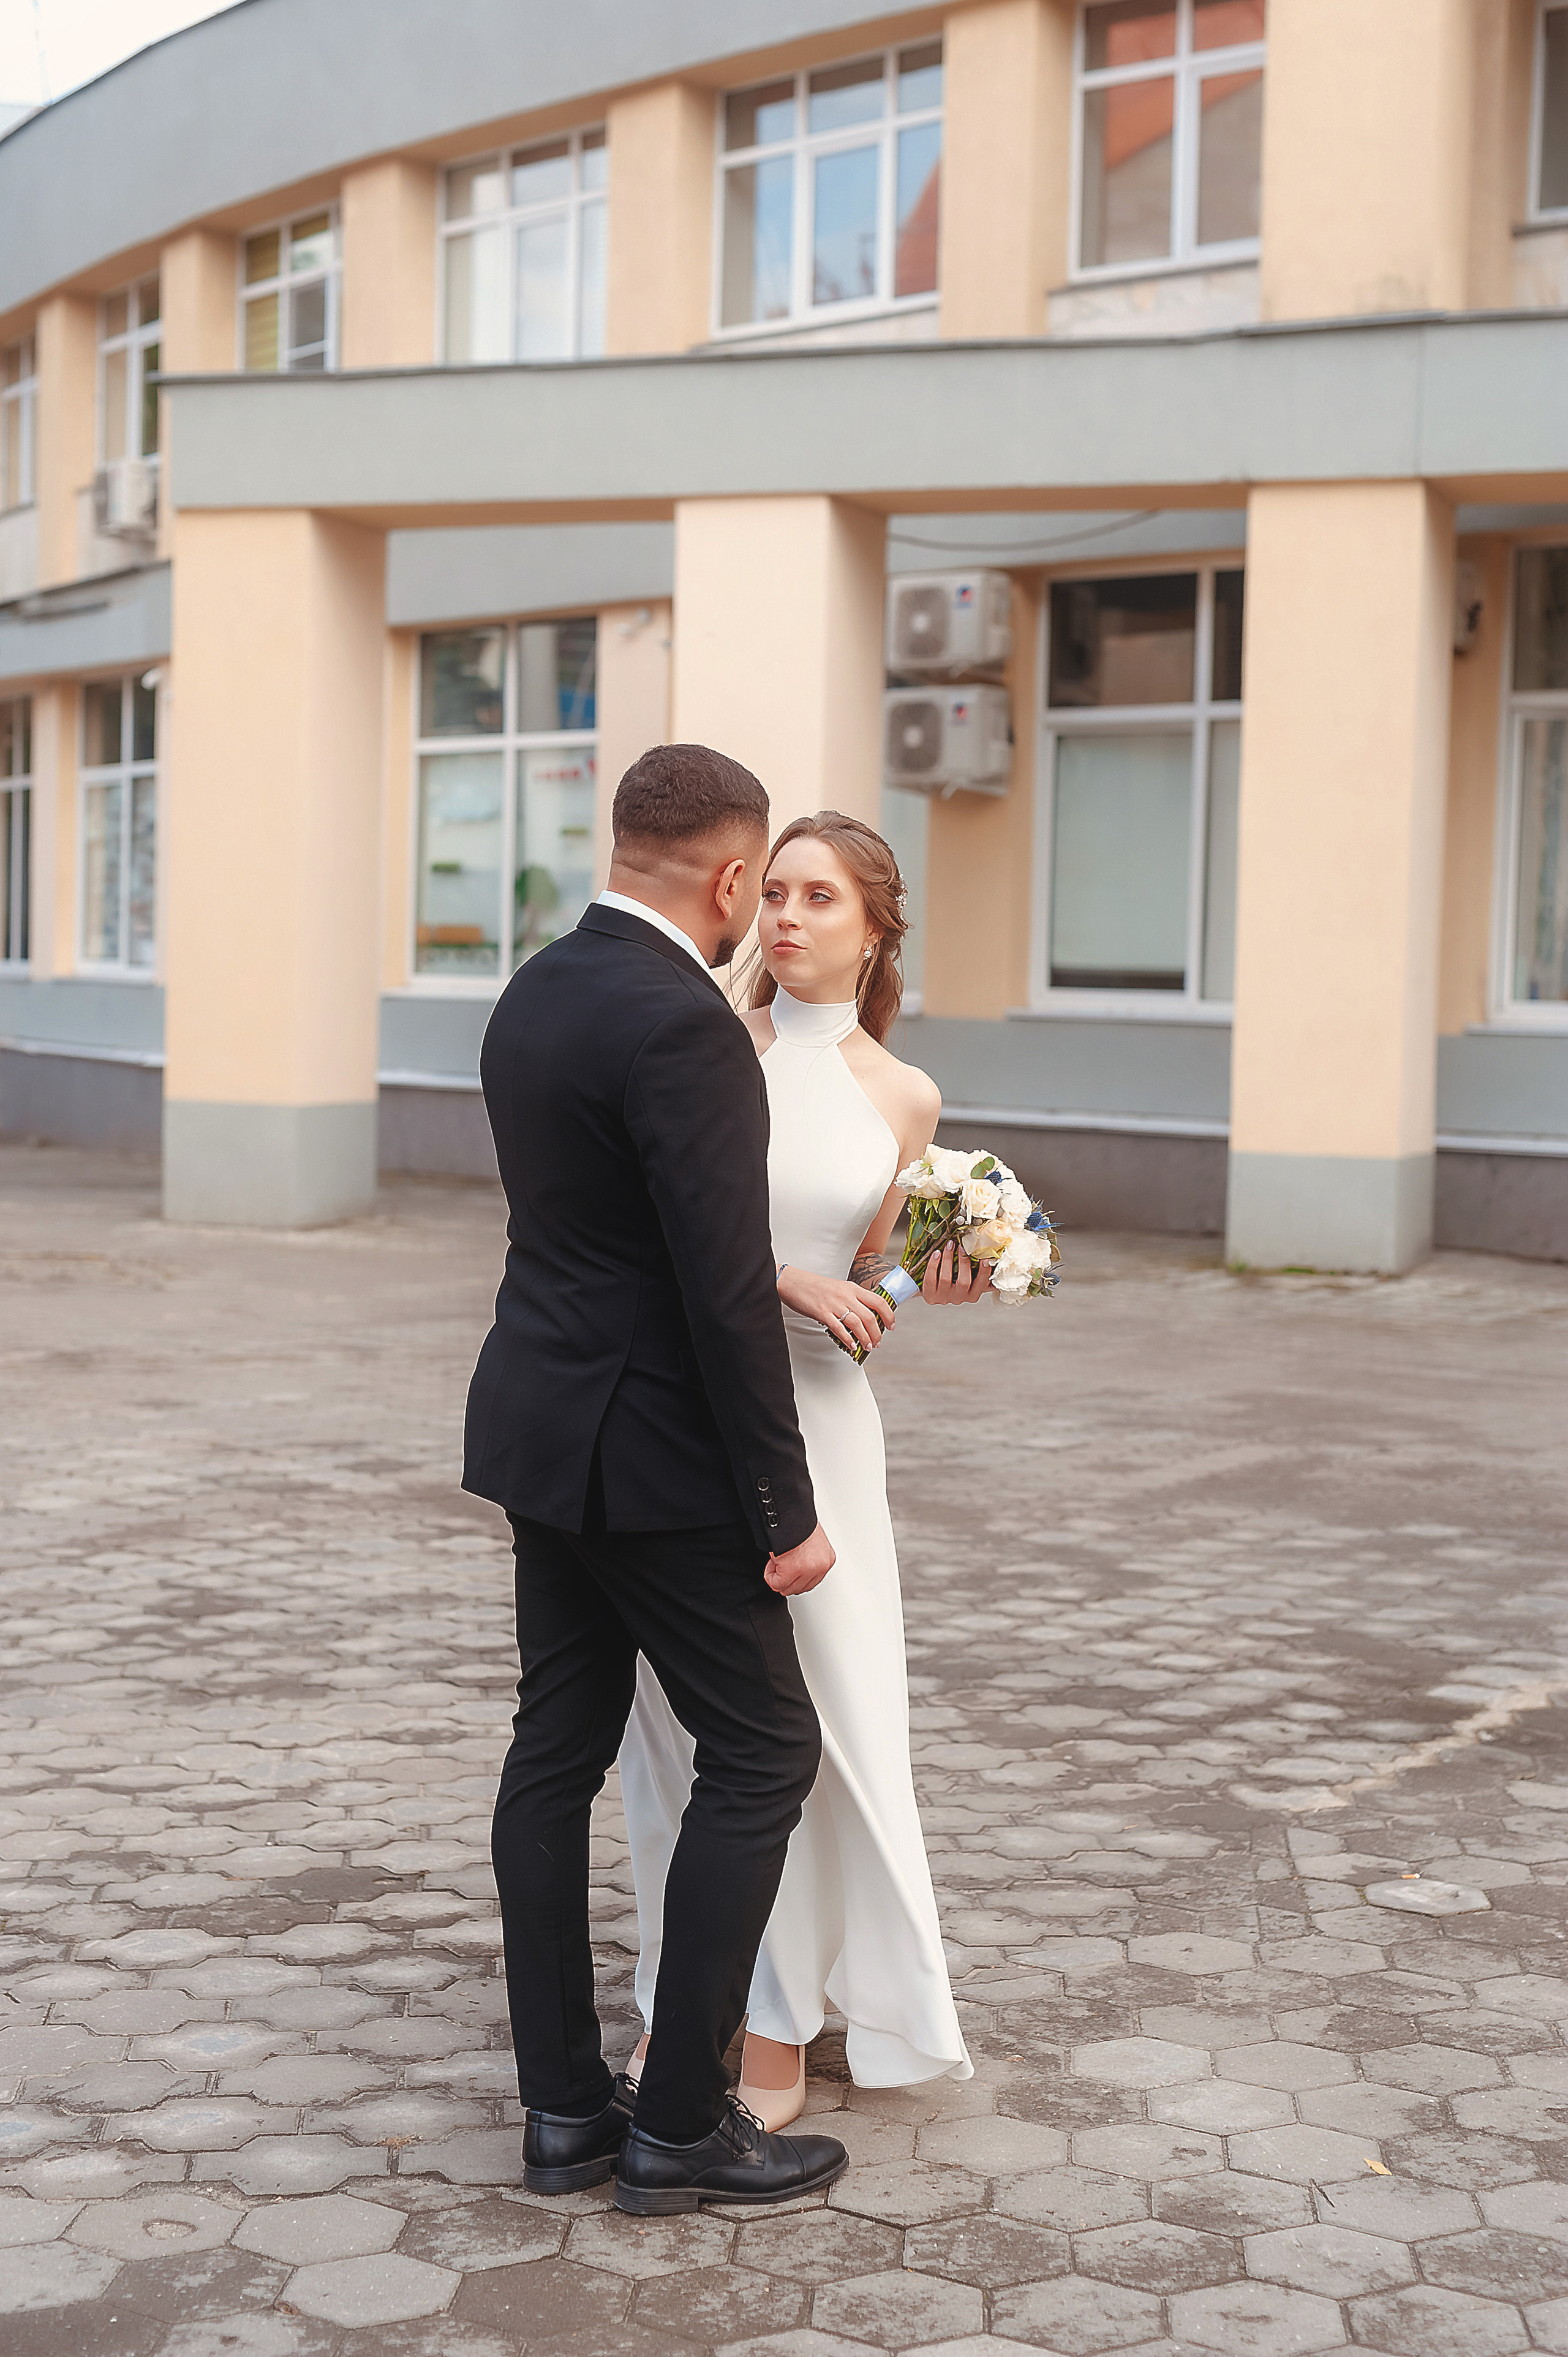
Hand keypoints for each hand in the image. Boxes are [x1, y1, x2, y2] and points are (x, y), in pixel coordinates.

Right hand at [766, 1522, 834, 1594]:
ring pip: (787, 1588)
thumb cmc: (799, 1524)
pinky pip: (776, 1583)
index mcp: (827, 1560)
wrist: (791, 1515)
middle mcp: (820, 1566)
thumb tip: (797, 1571)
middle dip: (786, 1579)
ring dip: (778, 1576)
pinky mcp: (790, 1571)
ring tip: (777, 1561)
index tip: (788, 1569)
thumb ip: (809, 1560)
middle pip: (799, 1588)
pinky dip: (770, 1575)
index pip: (811, 1582)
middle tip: (780, 1565)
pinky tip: (772, 1562)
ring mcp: (806, 1570)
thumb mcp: (812, 1543)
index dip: (795, 1577)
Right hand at [778, 1266, 895, 1354]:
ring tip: (867, 1346)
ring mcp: (834, 1304)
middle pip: (869, 1316)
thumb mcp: (839, 1288)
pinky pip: (839, 1328)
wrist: (793, 1282)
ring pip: (857, 1324)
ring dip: (865, 1338)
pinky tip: (852, 1345)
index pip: (878, 1301)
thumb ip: (852, 1299)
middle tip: (878, 1342)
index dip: (888, 1315)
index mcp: (852, 1288)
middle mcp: (846, 1295)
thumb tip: (865, 1315)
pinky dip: (848, 1339)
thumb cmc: (815, 1286)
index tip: (891, 1325)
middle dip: (877, 1333)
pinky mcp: (822, 1312)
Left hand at [922, 1242, 992, 1304]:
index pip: (981, 1285)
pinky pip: (930, 1278)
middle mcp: (958, 1298)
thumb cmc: (954, 1282)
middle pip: (964, 1282)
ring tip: (949, 1245)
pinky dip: (933, 1265)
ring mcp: (943, 1297)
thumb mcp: (969, 1280)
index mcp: (972, 1295)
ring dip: (948, 1259)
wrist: (932, 1292)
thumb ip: (980, 1274)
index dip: (984, 1273)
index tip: (985, 1259)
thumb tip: (995, 1259)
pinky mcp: (929, 1295)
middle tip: (962, 1247)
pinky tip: (936, 1253)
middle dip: (964, 1262)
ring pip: (946, 1279)